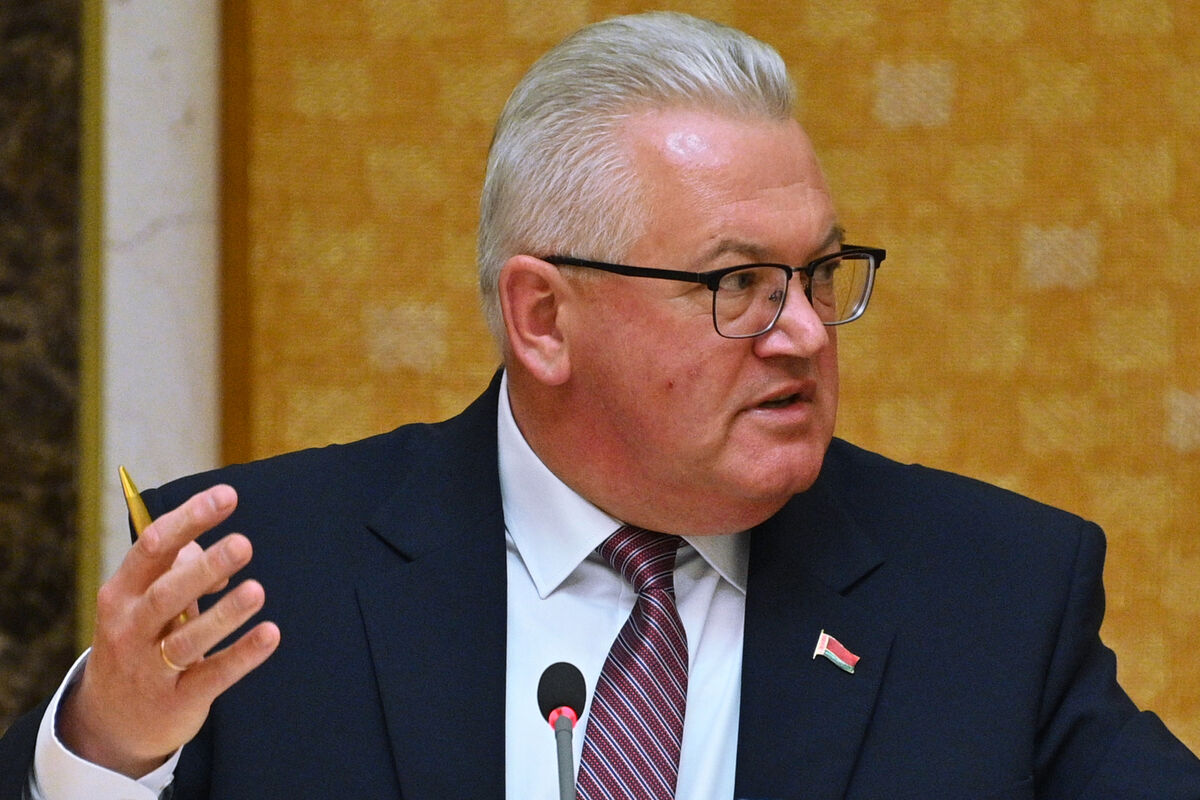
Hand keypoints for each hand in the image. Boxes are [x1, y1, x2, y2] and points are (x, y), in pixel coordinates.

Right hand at [58, 484, 280, 777]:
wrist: (110, 725)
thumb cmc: (139, 643)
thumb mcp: (144, 603)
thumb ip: (180, 570)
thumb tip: (220, 551)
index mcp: (121, 594)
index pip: (153, 548)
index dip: (189, 519)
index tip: (227, 496)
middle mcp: (130, 629)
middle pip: (166, 594)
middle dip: (204, 568)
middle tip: (244, 544)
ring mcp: (150, 668)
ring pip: (187, 639)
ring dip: (224, 614)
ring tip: (257, 591)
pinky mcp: (177, 701)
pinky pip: (212, 676)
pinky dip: (241, 655)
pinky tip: (270, 634)